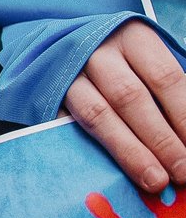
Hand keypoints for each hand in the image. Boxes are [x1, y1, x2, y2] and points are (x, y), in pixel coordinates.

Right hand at [64, 20, 185, 191]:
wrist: (64, 49)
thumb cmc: (122, 62)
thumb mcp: (151, 64)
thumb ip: (172, 97)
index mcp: (132, 37)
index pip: (165, 78)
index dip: (184, 116)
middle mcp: (95, 51)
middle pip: (131, 97)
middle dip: (161, 140)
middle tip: (182, 172)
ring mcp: (66, 74)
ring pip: (97, 114)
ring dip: (129, 151)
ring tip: (154, 180)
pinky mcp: (45, 97)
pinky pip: (68, 128)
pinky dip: (94, 152)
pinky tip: (114, 171)